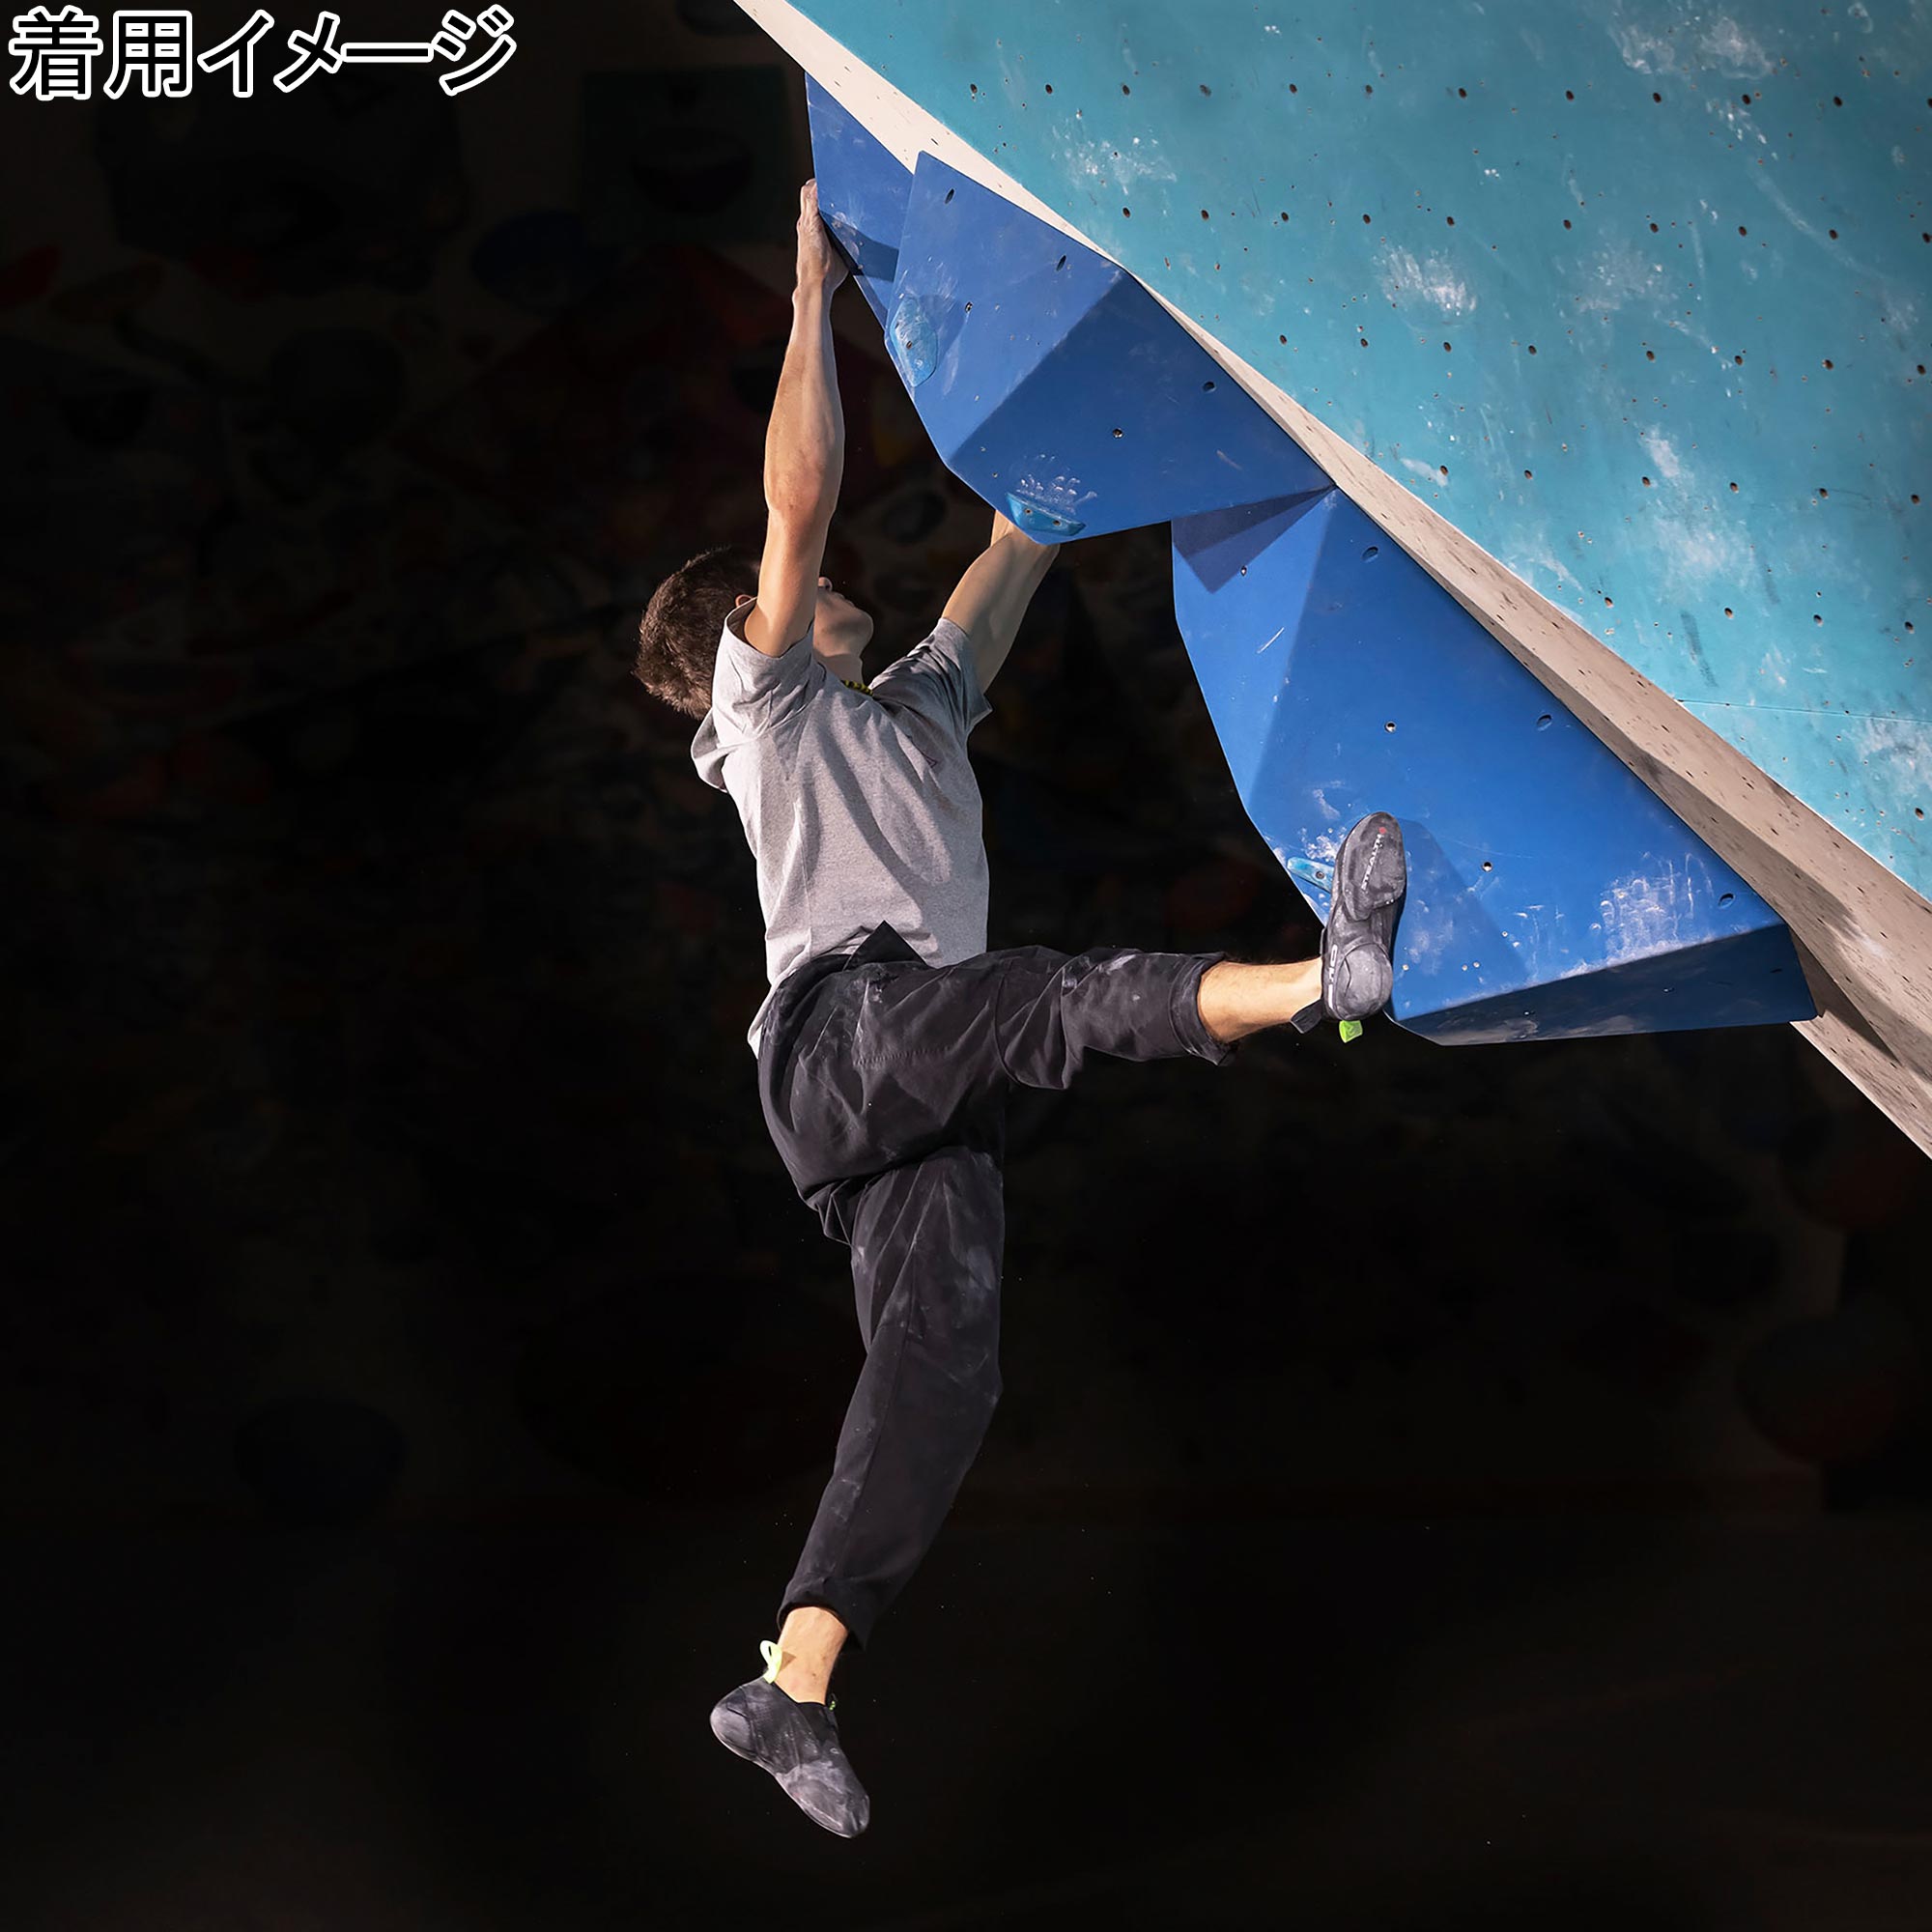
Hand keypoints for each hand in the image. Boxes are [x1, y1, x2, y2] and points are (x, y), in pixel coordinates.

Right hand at [795, 179, 849, 293]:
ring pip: (808, 192)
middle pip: (809, 192)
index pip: (814, 201)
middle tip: (838, 178)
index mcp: (812, 227)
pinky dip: (818, 190)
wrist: (816, 285)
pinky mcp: (809, 225)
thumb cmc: (827, 274)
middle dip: (820, 183)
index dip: (821, 191)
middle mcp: (806, 222)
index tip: (835, 186)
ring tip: (834, 177)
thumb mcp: (840, 252)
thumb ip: (846, 240)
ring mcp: (806, 223)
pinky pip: (811, 200)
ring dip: (819, 183)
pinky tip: (826, 184)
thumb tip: (863, 239)